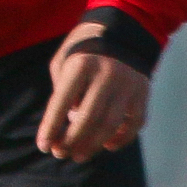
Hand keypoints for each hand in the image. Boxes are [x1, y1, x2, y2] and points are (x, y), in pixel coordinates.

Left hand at [38, 22, 150, 159]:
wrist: (124, 31)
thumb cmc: (83, 50)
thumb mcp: (64, 61)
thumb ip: (62, 91)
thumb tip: (68, 126)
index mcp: (81, 64)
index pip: (61, 102)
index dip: (51, 127)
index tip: (43, 146)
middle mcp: (106, 74)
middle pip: (88, 118)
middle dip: (71, 141)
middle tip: (60, 154)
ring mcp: (128, 84)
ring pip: (110, 124)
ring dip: (93, 144)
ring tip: (78, 155)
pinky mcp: (143, 92)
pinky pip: (134, 123)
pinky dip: (121, 138)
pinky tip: (106, 145)